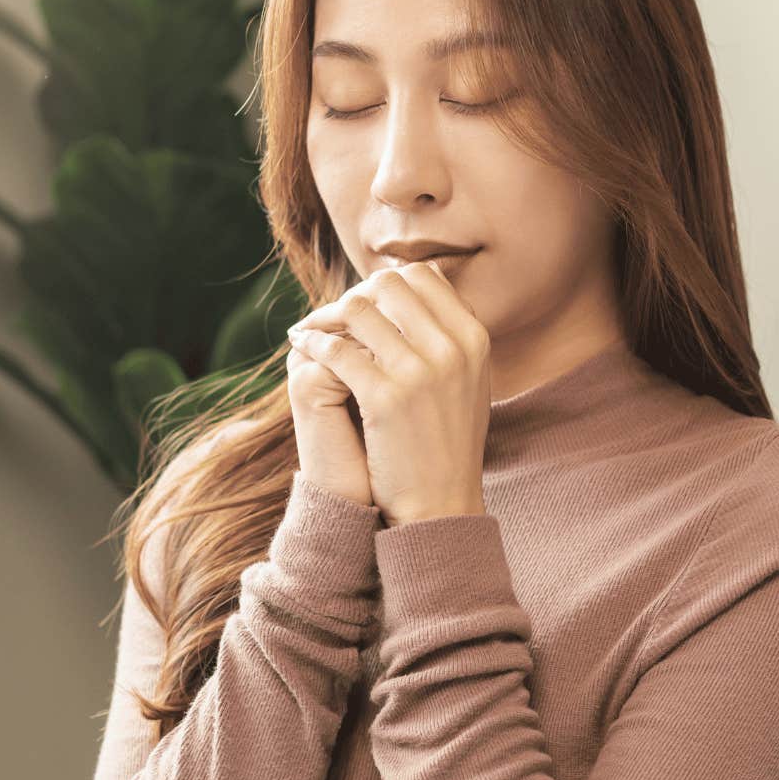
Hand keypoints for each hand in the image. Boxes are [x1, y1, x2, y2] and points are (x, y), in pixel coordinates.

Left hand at [285, 261, 490, 527]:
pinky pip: (337, 349)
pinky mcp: (386, 398)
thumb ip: (450, 332)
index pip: (423, 277)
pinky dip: (314, 343)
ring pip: (357, 309)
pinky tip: (304, 348)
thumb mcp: (467, 379)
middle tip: (331, 315)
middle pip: (388, 284)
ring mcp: (420, 373)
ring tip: (311, 329)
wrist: (440, 503)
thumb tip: (426, 276)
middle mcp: (452, 349)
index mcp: (474, 339)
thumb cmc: (446, 443)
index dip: (386, 283)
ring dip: (326, 315)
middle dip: (353, 294)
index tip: (364, 302)